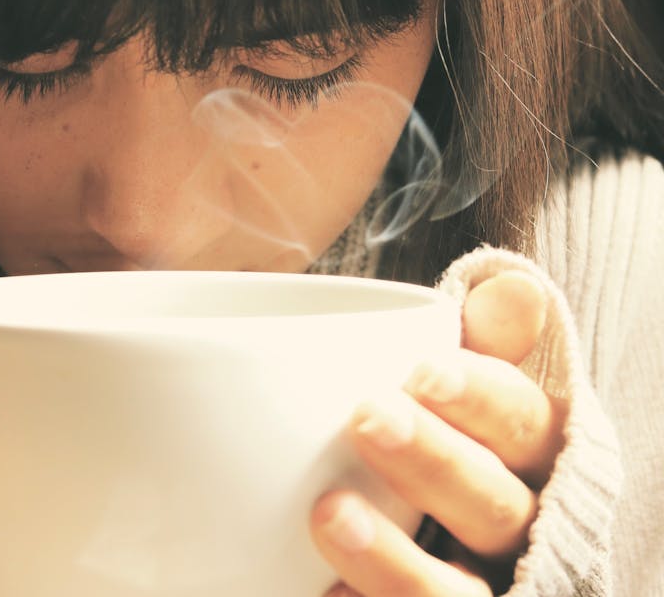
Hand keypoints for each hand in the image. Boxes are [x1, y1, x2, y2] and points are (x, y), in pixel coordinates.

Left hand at [310, 270, 567, 595]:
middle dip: (435, 462)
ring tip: (329, 513)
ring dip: (400, 560)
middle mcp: (522, 526)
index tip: (422, 371)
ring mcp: (486, 585)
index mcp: (532, 456)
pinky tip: (324, 591)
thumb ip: (485, 344)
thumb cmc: (455, 439)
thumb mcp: (466, 390)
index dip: (481, 399)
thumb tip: (513, 289)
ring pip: (461, 591)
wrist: (447, 536)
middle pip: (496, 505)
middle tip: (366, 419)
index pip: (524, 424)